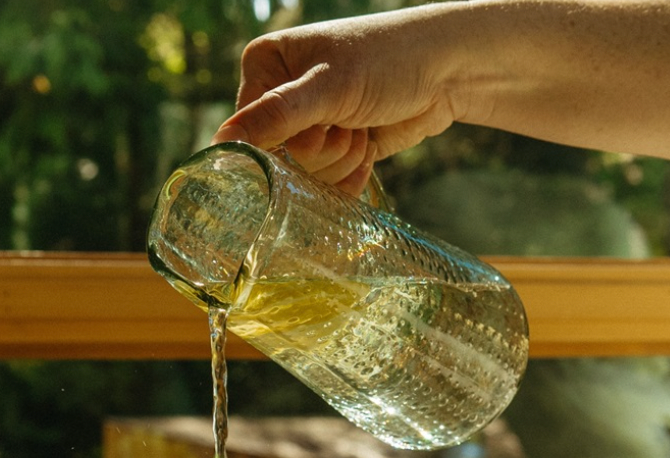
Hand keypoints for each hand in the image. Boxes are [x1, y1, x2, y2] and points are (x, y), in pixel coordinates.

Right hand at [211, 6, 469, 194]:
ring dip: (344, 159)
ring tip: (363, 125)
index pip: (251, 132)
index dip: (288, 141)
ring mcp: (310, 126)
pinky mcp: (336, 151)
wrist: (447, 72)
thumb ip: (276, 115)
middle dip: (323, 150)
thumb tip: (222, 141)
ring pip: (308, 177)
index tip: (322, 121)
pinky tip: (369, 148)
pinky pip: (329, 186)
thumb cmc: (388, 61)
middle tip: (349, 120)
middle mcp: (281, 97)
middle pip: (281, 161)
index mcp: (265, 67)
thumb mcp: (329, 86)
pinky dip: (352, 175)